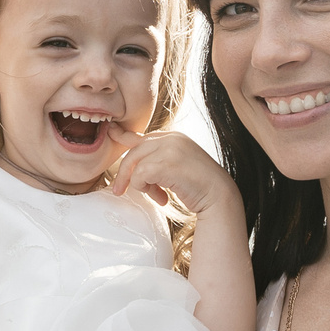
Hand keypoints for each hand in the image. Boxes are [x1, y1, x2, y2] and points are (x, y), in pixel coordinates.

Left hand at [108, 126, 239, 226]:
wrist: (218, 196)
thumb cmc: (196, 187)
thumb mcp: (173, 168)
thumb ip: (155, 163)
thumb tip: (132, 170)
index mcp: (173, 137)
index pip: (141, 136)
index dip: (122, 136)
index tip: (110, 132)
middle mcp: (171, 138)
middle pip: (133, 151)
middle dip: (124, 174)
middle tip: (119, 191)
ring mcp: (170, 148)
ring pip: (135, 164)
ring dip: (141, 185)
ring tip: (156, 196)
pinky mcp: (167, 162)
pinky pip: (140, 175)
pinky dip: (145, 189)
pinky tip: (162, 198)